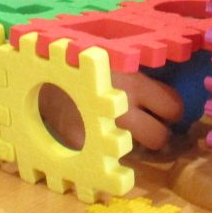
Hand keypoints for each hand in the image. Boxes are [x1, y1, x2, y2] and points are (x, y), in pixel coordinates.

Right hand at [38, 70, 182, 151]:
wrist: (38, 71)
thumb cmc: (81, 60)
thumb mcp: (114, 57)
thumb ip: (139, 74)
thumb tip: (165, 86)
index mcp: (134, 85)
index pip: (173, 108)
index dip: (171, 110)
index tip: (165, 111)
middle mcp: (123, 110)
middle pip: (160, 137)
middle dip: (157, 133)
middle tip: (149, 127)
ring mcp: (101, 130)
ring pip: (134, 151)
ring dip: (132, 142)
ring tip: (121, 131)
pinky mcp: (81, 145)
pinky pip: (102, 155)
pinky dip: (101, 149)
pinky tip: (95, 136)